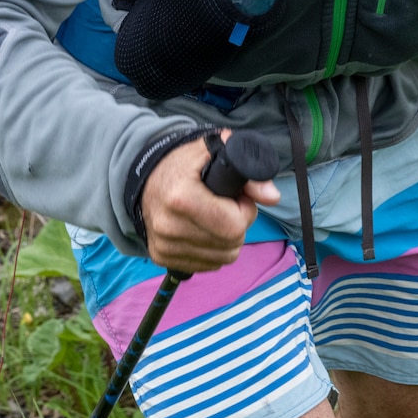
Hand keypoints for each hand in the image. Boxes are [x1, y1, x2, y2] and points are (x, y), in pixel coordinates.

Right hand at [141, 132, 282, 272]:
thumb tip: (272, 197)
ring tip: (215, 217)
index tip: (237, 197)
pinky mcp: (162, 258)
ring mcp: (164, 246)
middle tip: (228, 207)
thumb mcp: (216, 152)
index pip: (234, 225)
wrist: (145, 179)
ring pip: (222, 257)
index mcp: (181, 198)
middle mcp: (169, 226)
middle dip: (238, 225)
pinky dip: (213, 250)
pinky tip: (204, 230)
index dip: (244, 210)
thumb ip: (249, 172)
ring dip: (227, 240)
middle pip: (231, 243)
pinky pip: (207, 264)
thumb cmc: (184, 163)